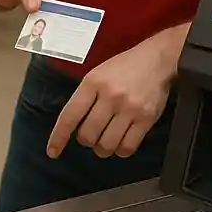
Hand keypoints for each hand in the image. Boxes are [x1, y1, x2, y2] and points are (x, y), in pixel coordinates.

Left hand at [47, 23, 189, 159]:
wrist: (158, 59)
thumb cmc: (125, 66)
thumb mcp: (98, 74)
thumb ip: (86, 97)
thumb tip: (73, 125)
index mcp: (93, 83)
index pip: (70, 115)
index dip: (59, 137)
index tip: (53, 152)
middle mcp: (109, 96)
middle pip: (88, 135)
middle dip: (86, 141)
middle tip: (92, 135)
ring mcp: (129, 108)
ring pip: (107, 145)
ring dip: (103, 149)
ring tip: (106, 141)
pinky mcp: (146, 119)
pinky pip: (128, 147)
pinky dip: (120, 151)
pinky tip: (120, 143)